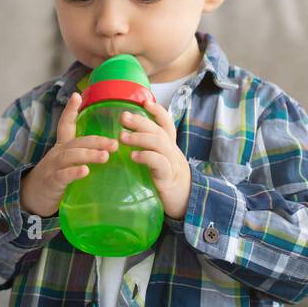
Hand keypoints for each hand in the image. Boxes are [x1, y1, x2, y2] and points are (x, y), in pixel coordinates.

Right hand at [20, 92, 118, 217]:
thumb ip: (82, 155)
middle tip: (115, 143)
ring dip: (89, 154)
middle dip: (96, 141)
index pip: (65, 125)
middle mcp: (57, 153)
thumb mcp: (66, 163)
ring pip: (70, 156)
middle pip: (76, 142)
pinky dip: (74, 172)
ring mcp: (52, 167)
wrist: (31, 198)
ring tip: (105, 156)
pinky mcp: (51, 182)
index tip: (77, 96)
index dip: (70, 110)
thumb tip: (108, 150)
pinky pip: (62, 176)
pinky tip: (85, 171)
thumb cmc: (55, 178)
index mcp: (62, 147)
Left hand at [119, 99, 190, 219]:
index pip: (166, 124)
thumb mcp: (158, 163)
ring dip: (139, 137)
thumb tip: (126, 139)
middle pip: (158, 130)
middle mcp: (171, 151)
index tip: (144, 102)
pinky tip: (133, 156)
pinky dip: (146, 157)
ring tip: (122, 136)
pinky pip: (159, 163)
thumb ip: (148, 151)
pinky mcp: (168, 177)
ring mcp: (172, 163)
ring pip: (159, 143)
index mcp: (169, 147)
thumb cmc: (166, 182)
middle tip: (123, 117)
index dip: (158, 112)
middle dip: (141, 121)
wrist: (185, 204)